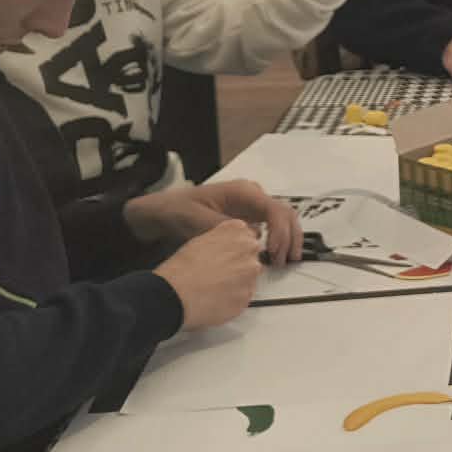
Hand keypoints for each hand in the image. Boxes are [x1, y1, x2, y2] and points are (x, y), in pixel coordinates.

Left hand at [126, 180, 301, 263]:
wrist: (160, 212)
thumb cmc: (177, 212)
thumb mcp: (198, 221)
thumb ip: (226, 229)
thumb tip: (252, 238)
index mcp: (242, 191)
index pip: (275, 210)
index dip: (280, 232)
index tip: (274, 253)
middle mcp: (252, 195)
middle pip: (285, 213)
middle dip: (291, 237)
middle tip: (287, 260)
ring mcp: (251, 205)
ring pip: (282, 219)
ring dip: (288, 239)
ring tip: (286, 260)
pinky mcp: (247, 216)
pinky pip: (272, 226)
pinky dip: (278, 240)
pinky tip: (275, 256)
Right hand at [155, 221, 261, 330]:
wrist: (175, 294)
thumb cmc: (181, 267)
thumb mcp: (201, 240)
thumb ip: (223, 238)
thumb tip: (230, 245)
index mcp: (238, 230)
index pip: (248, 237)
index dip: (235, 249)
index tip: (224, 256)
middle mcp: (250, 249)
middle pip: (251, 257)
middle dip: (239, 265)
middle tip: (218, 274)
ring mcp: (252, 274)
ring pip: (250, 278)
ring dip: (238, 282)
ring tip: (214, 288)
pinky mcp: (248, 296)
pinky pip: (244, 296)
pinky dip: (234, 298)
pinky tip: (216, 299)